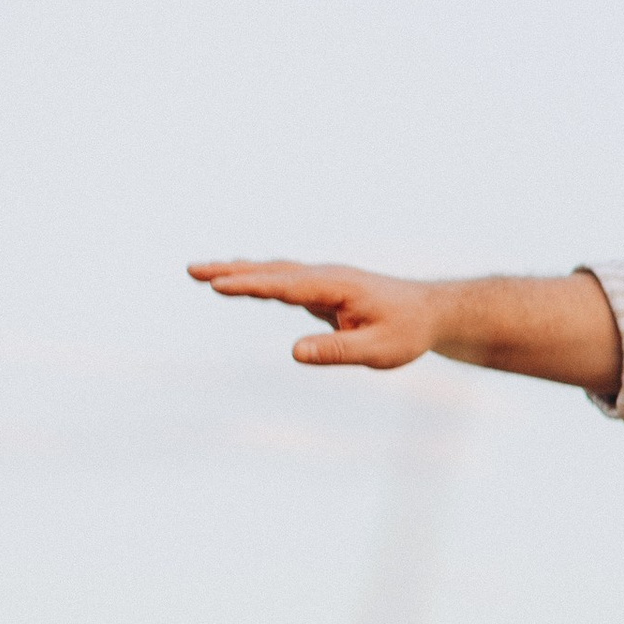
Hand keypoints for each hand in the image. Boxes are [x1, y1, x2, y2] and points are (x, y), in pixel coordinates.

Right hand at [188, 257, 445, 368]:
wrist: (432, 312)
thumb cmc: (408, 332)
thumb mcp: (379, 351)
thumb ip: (338, 351)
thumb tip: (294, 352)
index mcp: (337, 287)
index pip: (286, 285)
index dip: (251, 285)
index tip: (218, 284)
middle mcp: (326, 277)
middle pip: (272, 272)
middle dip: (231, 272)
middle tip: (192, 271)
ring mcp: (323, 281)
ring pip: (274, 273)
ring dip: (238, 272)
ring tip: (200, 274)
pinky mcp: (323, 290)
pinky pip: (283, 283)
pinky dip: (257, 280)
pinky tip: (238, 283)